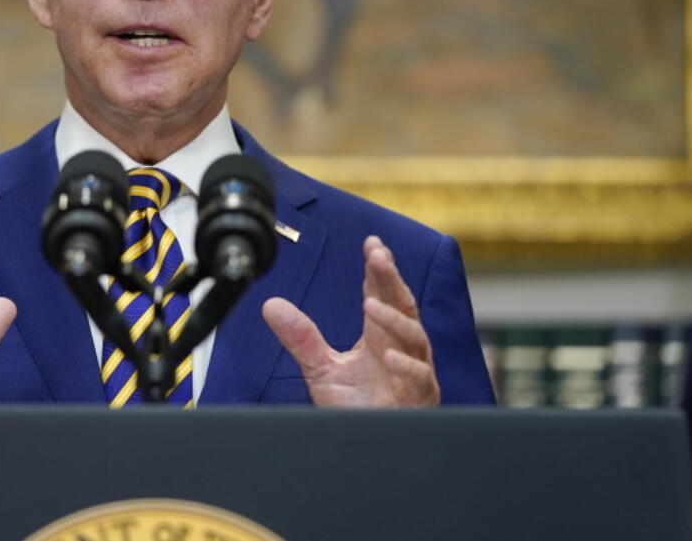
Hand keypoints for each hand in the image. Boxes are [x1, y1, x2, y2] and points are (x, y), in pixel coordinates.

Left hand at [262, 235, 439, 406]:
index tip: (371, 245)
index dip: (378, 270)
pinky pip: (420, 377)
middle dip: (391, 279)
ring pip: (413, 337)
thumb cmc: (355, 407)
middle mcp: (401, 348)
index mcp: (379, 336)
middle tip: (378, 255)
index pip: (382, 295)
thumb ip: (301, 338)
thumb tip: (271, 305)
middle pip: (403, 305)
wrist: (367, 446)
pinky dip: (407, 366)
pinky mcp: (420, 398)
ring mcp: (414, 371)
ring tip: (369, 305)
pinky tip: (389, 355)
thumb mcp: (321, 369)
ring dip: (393, 319)